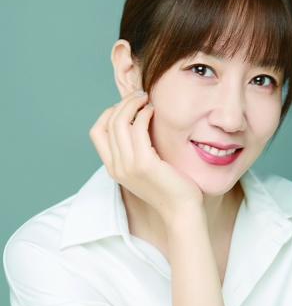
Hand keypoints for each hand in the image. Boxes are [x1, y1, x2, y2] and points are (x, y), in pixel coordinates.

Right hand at [89, 90, 203, 222]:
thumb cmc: (169, 186)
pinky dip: (144, 115)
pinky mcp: (145, 165)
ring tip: (147, 99)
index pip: (96, 131)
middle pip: (108, 122)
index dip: (109, 113)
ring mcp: (128, 166)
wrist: (181, 210)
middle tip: (140, 95)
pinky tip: (154, 111)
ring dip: (133, 104)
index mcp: (113, 168)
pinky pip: (137, 130)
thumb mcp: (144, 167)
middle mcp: (116, 167)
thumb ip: (135, 149)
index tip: (128, 107)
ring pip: (120, 122)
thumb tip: (136, 120)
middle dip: (123, 103)